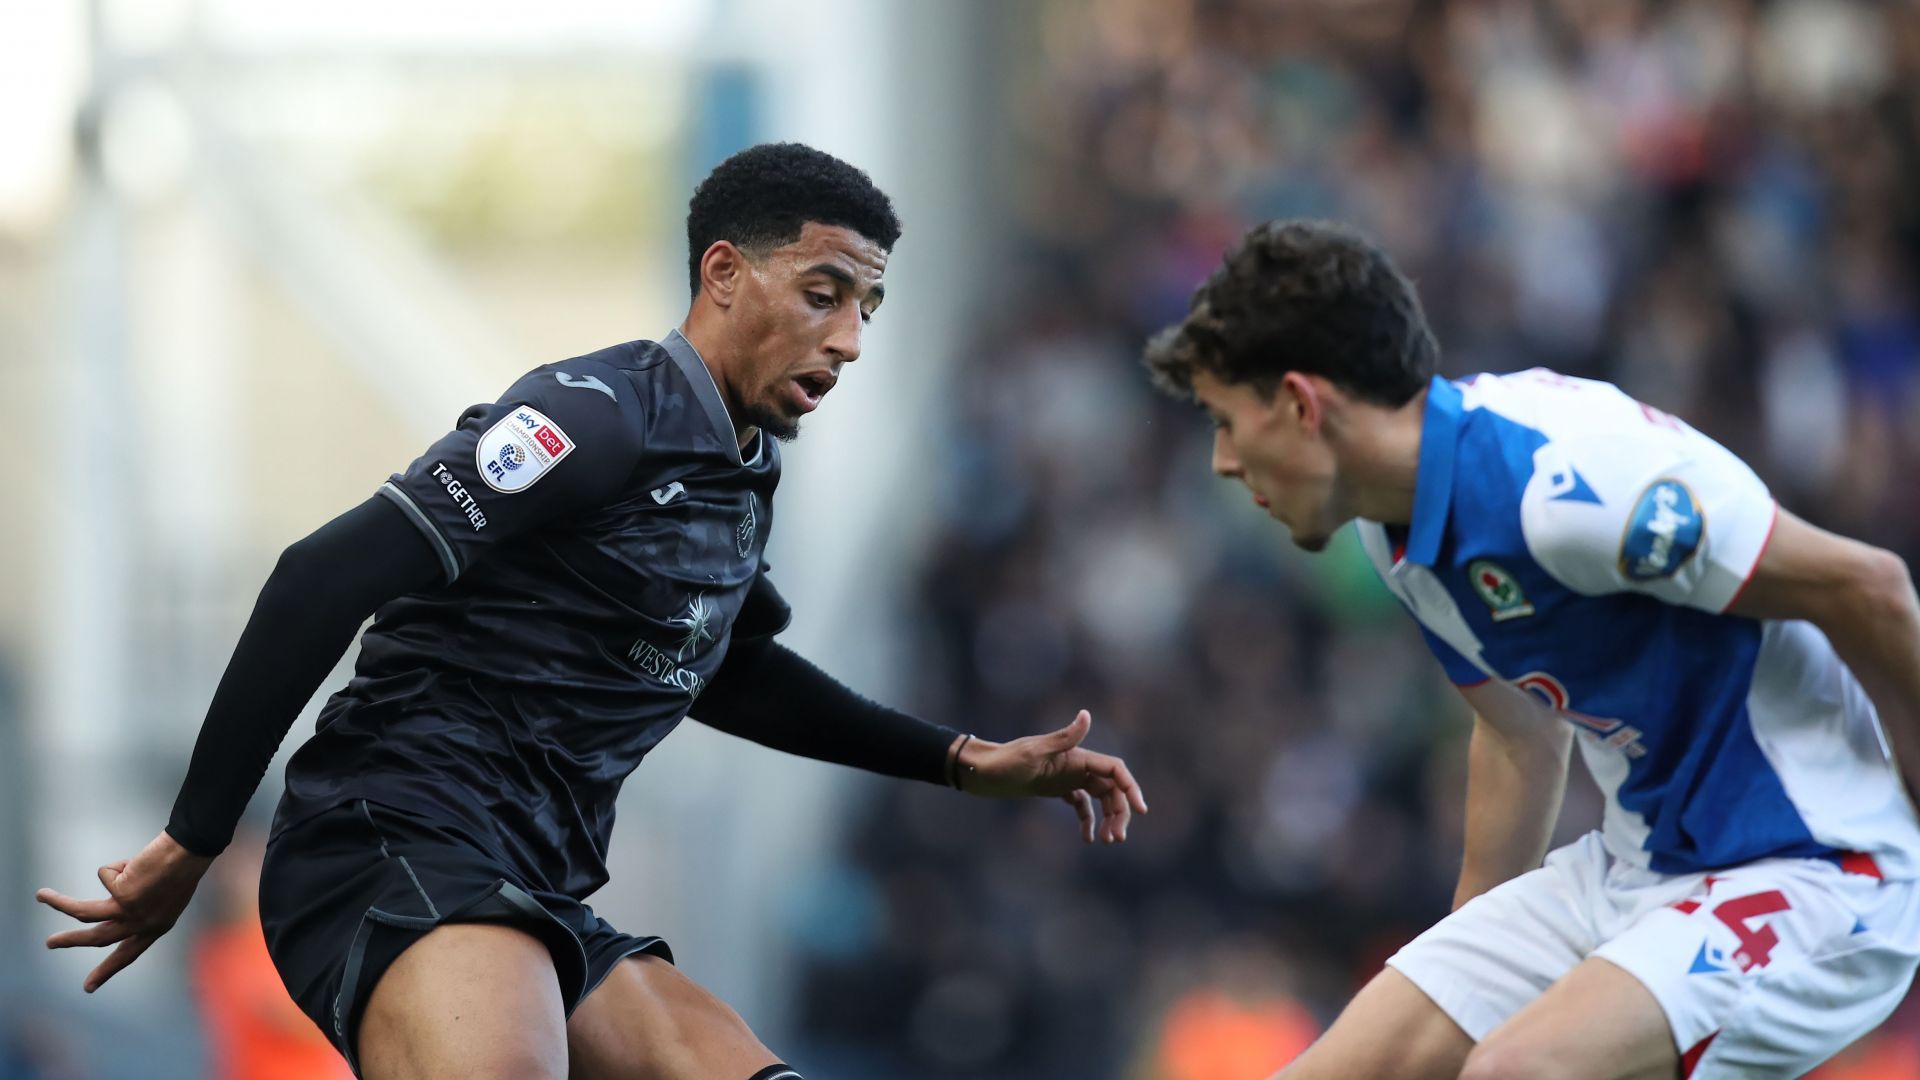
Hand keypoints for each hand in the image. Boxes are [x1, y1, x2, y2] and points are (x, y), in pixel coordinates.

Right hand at [37, 830, 214, 991]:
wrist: (191, 851)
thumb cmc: (182, 867)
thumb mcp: (163, 895)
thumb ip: (137, 906)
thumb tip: (110, 905)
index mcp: (156, 927)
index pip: (128, 954)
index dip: (107, 969)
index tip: (88, 987)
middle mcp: (142, 925)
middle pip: (98, 938)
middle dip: (71, 940)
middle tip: (50, 942)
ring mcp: (130, 911)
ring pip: (84, 912)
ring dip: (60, 904)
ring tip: (41, 895)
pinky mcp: (122, 893)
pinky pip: (106, 873)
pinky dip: (119, 863)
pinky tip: (139, 860)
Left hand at [957, 710, 1148, 843]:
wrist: (981, 771)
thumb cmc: (1005, 761)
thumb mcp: (1033, 753)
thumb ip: (1063, 738)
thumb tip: (1086, 714)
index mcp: (1077, 755)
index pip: (1115, 770)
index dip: (1131, 788)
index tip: (1140, 812)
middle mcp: (1076, 765)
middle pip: (1112, 788)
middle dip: (1120, 812)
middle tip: (1115, 839)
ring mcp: (1067, 777)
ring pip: (1100, 798)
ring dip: (1108, 818)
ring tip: (1106, 841)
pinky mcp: (1056, 788)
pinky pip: (1081, 805)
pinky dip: (1088, 821)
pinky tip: (1087, 839)